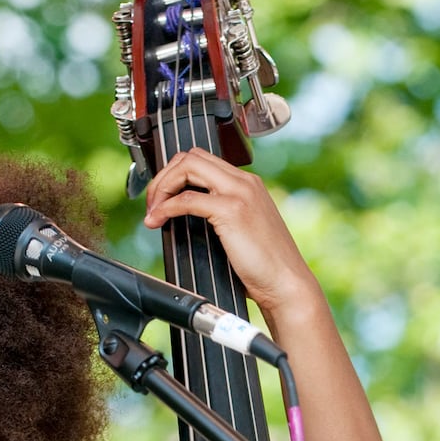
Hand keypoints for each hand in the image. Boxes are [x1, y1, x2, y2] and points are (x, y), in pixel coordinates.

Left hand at [142, 148, 317, 315]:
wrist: (286, 283)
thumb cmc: (265, 266)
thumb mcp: (242, 230)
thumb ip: (220, 214)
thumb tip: (184, 213)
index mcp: (248, 184)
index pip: (202, 160)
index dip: (174, 174)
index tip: (162, 197)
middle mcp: (244, 182)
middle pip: (191, 157)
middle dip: (163, 176)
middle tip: (152, 203)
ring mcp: (239, 193)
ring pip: (187, 167)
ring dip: (162, 186)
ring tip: (153, 211)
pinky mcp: (232, 210)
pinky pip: (187, 199)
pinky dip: (165, 207)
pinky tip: (158, 221)